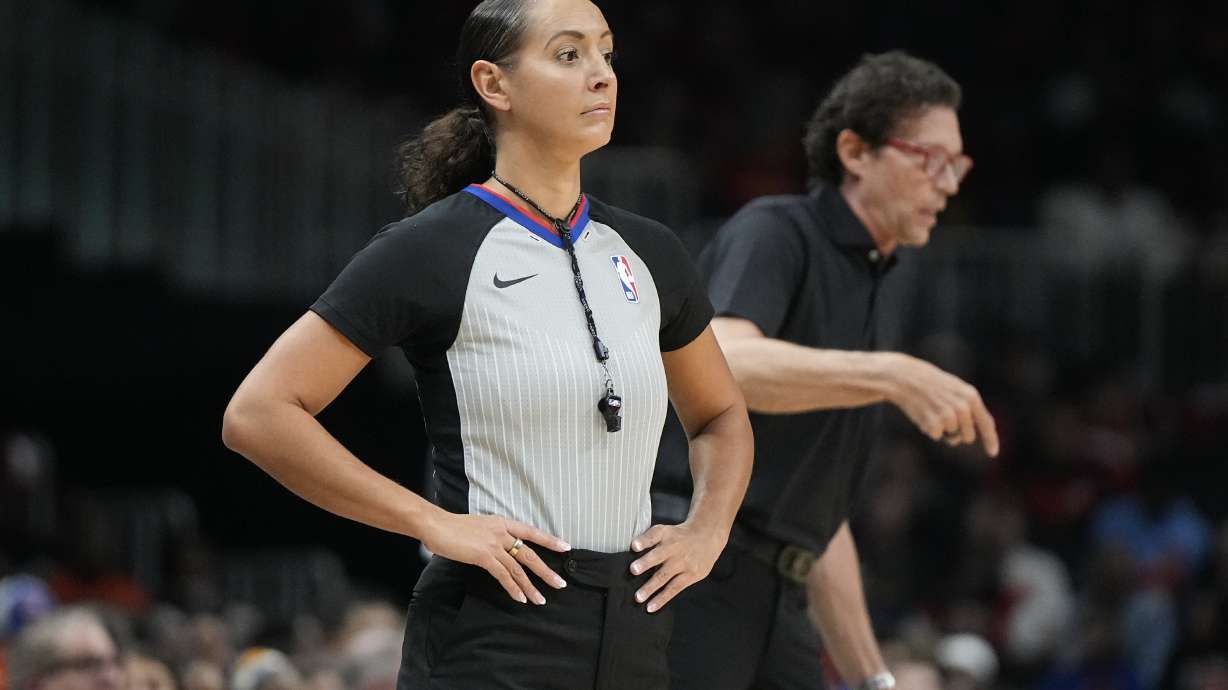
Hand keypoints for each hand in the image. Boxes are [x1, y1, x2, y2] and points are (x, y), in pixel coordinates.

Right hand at [421, 511, 569, 604]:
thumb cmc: (453, 527)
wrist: (436, 524)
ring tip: (541, 599)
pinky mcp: (483, 556)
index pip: (531, 531)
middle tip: (560, 583)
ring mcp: (493, 544)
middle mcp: (501, 532)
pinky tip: (520, 598)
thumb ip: (492, 536)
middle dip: (546, 570)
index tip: (565, 547)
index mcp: (502, 522)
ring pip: (518, 568)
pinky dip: (513, 588)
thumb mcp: (479, 526)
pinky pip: (503, 575)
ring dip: (531, 586)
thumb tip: (500, 549)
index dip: (549, 540)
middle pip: (530, 553)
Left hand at [628, 521, 726, 611]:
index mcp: (666, 534)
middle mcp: (674, 547)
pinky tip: (651, 606)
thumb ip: (650, 540)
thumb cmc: (679, 537)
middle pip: (659, 555)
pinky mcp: (691, 575)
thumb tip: (629, 555)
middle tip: (633, 570)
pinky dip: (662, 598)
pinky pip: (674, 588)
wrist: (707, 536)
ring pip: (665, 575)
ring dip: (651, 587)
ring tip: (639, 597)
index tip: (634, 546)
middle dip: (646, 563)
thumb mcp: (667, 531)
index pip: (654, 535)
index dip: (644, 540)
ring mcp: (683, 562)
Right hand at [885, 354, 998, 456]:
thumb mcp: (955, 390)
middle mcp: (963, 407)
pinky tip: (923, 415)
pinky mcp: (934, 423)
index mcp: (971, 397)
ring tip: (931, 412)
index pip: (986, 423)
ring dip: (942, 430)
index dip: (991, 440)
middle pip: (968, 436)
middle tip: (943, 419)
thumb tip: (968, 436)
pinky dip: (929, 430)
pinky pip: (937, 437)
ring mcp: (949, 415)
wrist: (905, 377)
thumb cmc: (930, 385)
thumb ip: (968, 408)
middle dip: (958, 434)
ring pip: (952, 438)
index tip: (993, 453)